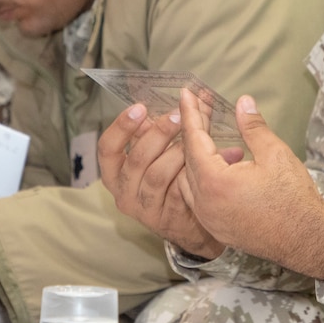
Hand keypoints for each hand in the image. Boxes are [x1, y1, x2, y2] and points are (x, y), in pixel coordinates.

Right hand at [97, 102, 224, 258]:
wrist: (188, 224)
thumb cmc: (169, 180)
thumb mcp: (156, 155)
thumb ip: (157, 131)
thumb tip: (178, 99)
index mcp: (115, 174)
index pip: (107, 148)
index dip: (121, 127)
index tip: (140, 107)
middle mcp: (124, 193)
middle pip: (137, 159)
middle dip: (158, 134)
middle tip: (178, 115)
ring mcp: (145, 209)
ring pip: (158, 175)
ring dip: (178, 152)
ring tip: (196, 136)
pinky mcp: (168, 219)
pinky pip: (180, 192)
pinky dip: (196, 172)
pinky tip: (216, 157)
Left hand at [177, 89, 323, 278]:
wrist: (308, 240)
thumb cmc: (294, 197)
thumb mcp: (275, 154)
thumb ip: (253, 127)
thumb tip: (243, 102)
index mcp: (215, 182)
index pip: (194, 140)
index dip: (191, 114)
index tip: (186, 93)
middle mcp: (204, 203)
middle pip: (188, 158)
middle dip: (192, 129)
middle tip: (197, 105)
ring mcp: (208, 218)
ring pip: (189, 178)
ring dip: (194, 154)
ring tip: (204, 131)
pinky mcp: (216, 227)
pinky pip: (196, 196)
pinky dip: (200, 176)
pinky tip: (215, 164)